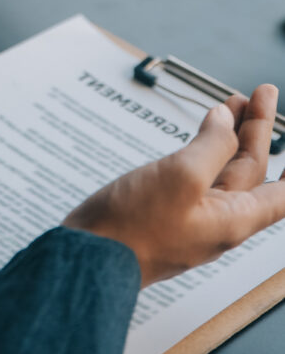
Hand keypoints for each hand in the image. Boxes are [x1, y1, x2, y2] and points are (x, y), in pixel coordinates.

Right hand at [63, 86, 284, 287]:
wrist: (88, 258)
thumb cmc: (133, 230)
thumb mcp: (181, 177)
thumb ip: (211, 146)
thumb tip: (225, 122)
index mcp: (233, 219)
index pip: (283, 194)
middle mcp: (217, 220)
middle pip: (251, 171)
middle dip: (256, 130)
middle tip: (260, 94)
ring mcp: (190, 215)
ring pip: (222, 170)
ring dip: (231, 135)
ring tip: (232, 104)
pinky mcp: (166, 210)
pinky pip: (196, 176)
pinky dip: (204, 148)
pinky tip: (200, 134)